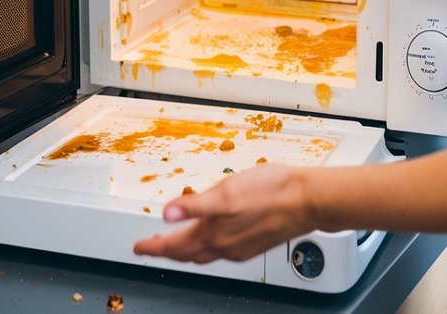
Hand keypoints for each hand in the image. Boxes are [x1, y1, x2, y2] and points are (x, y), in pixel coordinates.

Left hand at [132, 163, 311, 263]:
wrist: (307, 199)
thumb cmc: (272, 192)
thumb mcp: (227, 192)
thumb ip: (194, 205)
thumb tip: (167, 213)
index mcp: (214, 234)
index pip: (174, 246)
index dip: (152, 246)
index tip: (138, 247)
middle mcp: (225, 246)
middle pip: (187, 254)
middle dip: (166, 250)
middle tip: (152, 246)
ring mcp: (240, 247)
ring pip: (204, 254)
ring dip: (186, 251)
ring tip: (176, 243)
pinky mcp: (253, 243)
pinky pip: (221, 251)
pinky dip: (207, 247)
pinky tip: (212, 237)